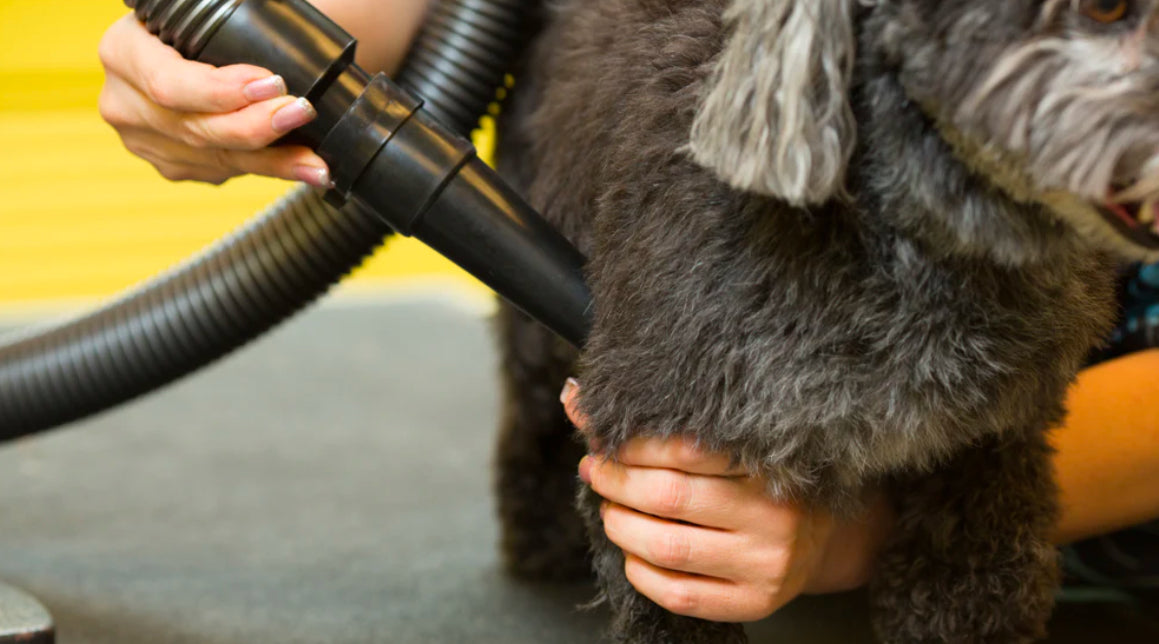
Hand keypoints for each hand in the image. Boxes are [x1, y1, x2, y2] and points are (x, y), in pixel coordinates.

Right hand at [98, 13, 330, 186]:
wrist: (205, 47)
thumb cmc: (218, 19)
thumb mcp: (215, 6)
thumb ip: (236, 12)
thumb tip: (284, 22)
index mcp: (123, 51)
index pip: (168, 83)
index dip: (219, 91)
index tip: (270, 83)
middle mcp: (125, 101)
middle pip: (194, 128)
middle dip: (255, 126)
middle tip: (300, 113)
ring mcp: (146, 139)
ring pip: (216, 157)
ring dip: (273, 159)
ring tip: (316, 160)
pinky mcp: (174, 164)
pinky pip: (227, 170)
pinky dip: (272, 168)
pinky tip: (306, 168)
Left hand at [561, 380, 891, 622]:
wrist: (820, 535)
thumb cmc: (758, 478)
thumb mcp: (729, 445)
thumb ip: (663, 424)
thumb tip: (574, 396)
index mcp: (772, 462)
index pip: (685, 448)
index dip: (631, 444)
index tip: (603, 439)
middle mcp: (777, 515)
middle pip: (669, 496)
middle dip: (616, 482)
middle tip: (596, 470)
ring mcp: (767, 564)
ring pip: (668, 547)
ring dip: (621, 526)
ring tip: (611, 509)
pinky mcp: (755, 602)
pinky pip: (679, 593)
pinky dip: (640, 572)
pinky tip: (633, 553)